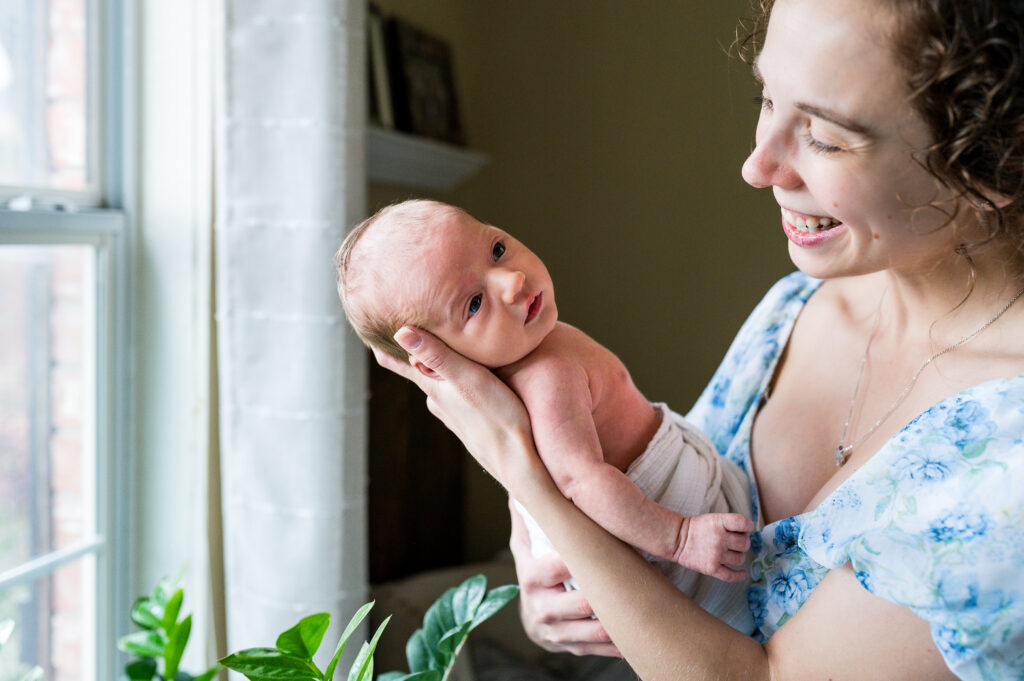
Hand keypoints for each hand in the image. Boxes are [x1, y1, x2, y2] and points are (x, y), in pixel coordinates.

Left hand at [374, 326, 538, 488]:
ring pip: (438, 382)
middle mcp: (438, 401)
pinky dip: (454, 379)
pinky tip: (467, 376)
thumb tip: (400, 332)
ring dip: (435, 364)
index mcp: (433, 387)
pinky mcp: (471, 421)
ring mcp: (453, 413)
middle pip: (416, 369)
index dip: (383, 344)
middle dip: (412, 349)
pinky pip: (455, 394)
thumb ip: (436, 355)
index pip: (397, 363)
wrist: (519, 462)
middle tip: (408, 325)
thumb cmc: (497, 416)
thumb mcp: (467, 378)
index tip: (372, 325)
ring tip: (438, 344)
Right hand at [508, 499, 620, 656]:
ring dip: (609, 626)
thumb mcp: (529, 529)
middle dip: (595, 600)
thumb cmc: (538, 555)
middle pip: (568, 606)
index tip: (592, 555)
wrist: (533, 601)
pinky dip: (612, 645)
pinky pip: (591, 649)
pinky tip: (633, 637)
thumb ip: (531, 503)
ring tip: (634, 614)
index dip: (568, 564)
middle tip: (622, 590)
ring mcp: (551, 628)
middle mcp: (536, 602)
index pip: (545, 569)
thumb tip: (527, 459)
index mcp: (529, 570)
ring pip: (583, 633)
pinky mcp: (566, 645)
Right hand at [673, 513, 752, 581]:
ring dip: (739, 556)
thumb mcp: (713, 518)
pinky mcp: (711, 568)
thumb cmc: (697, 528)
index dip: (749, 526)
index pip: (744, 523)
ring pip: (740, 559)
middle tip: (735, 542)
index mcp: (719, 522)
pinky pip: (731, 576)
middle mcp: (719, 538)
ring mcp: (716, 555)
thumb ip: (730, 524)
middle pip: (745, 544)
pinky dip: (740, 576)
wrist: (677, 540)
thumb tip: (748, 534)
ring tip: (730, 553)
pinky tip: (743, 573)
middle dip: (743, 543)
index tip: (747, 529)